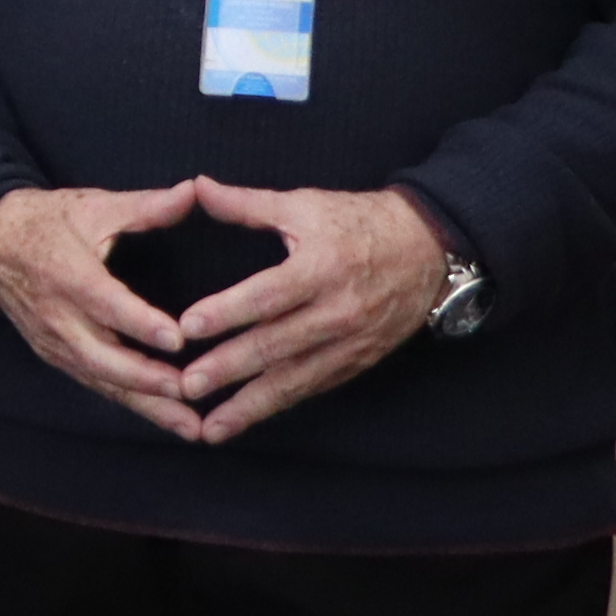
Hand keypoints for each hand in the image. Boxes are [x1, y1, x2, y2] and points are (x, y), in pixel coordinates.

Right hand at [0, 183, 211, 439]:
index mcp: (66, 272)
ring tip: (192, 426)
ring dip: (146, 404)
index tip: (177, 338)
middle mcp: (57, 315)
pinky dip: (132, 403)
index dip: (139, 323)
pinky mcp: (55, 355)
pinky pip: (96, 384)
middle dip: (146, 379)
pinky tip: (168, 419)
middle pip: (100, 357)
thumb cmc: (49, 221)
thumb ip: (146, 206)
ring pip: (101, 380)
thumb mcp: (94, 206)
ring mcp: (54, 341)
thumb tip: (194, 191)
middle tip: (190, 392)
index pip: (104, 304)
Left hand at [161, 183, 453, 438]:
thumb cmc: (359, 222)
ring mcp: (350, 342)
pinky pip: (312, 388)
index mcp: (322, 267)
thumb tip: (196, 187)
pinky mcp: (356, 362)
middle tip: (185, 386)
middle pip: (277, 345)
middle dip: (229, 369)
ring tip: (208, 428)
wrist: (430, 249)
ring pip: (294, 379)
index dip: (228, 312)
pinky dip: (277, 405)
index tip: (187, 328)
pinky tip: (243, 420)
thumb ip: (247, 204)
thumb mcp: (306, 205)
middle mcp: (338, 311)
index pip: (268, 295)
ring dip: (249, 405)